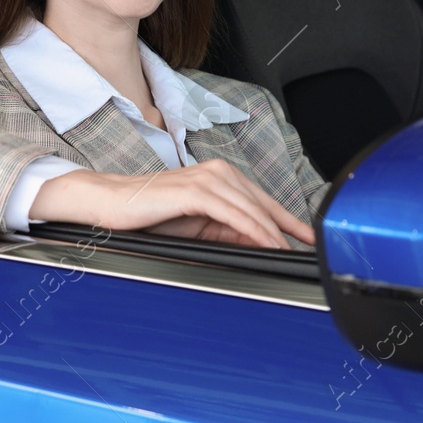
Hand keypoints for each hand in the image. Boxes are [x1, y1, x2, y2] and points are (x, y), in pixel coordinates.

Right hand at [30, 159, 314, 249]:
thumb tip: (258, 243)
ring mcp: (208, 179)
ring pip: (252, 209)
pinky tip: (267, 243)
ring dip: (274, 232)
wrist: (111, 204)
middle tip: (310, 247)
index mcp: (221, 177)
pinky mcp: (196, 190)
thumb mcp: (198, 226)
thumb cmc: (151, 214)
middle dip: (288, 227)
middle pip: (263, 204)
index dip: (289, 220)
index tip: (310, 236)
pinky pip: (234, 214)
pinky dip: (254, 230)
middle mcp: (219, 172)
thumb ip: (228, 231)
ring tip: (291, 251)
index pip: (263, 201)